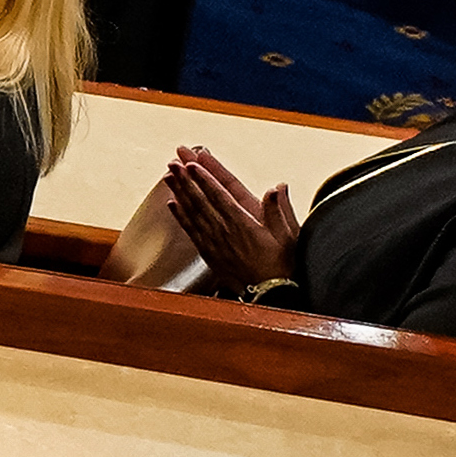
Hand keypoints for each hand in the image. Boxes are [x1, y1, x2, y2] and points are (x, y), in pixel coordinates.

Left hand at [162, 147, 301, 291]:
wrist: (270, 295)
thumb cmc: (281, 264)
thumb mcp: (287, 236)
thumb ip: (279, 211)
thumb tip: (277, 187)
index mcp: (244, 224)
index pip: (221, 195)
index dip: (206, 178)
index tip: (194, 163)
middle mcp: (225, 231)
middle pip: (201, 200)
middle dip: (186, 179)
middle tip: (174, 161)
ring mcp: (215, 242)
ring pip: (192, 212)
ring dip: (179, 192)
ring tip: (168, 175)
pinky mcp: (209, 253)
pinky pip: (191, 231)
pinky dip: (180, 216)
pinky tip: (172, 204)